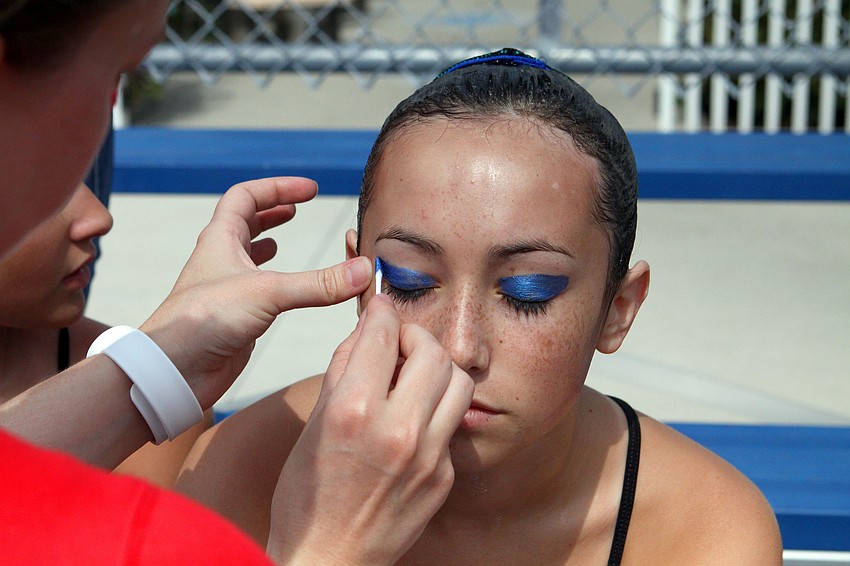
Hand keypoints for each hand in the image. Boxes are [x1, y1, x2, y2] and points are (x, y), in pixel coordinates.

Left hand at [139, 177, 371, 408]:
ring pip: (247, 255)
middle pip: (244, 222)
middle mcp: (221, 260)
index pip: (246, 196)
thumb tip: (363, 271)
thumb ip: (318, 283)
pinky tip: (285, 287)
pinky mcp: (234, 317)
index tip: (310, 190)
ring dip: (267, 241)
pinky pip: (256, 289)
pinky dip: (274, 281)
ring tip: (286, 236)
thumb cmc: (204, 322)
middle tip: (298, 206)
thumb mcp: (267, 292)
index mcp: (220, 240)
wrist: (174, 370)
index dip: (277, 188)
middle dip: (272, 211)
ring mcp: (226, 289)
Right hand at [268, 295, 473, 564]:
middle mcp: (398, 430)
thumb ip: (343, 371)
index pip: (381, 335)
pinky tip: (414, 417)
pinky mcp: (444, 477)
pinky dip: (435, 408)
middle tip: (398, 341)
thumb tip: (365, 332)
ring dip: (436, 367)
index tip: (379, 308)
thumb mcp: (313, 426)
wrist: (328, 560)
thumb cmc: (307, 499)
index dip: (381, 312)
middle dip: (414, 334)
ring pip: (457, 381)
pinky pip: (452, 423)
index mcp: (354, 411)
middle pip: (431, 350)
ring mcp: (428, 456)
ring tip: (414, 374)